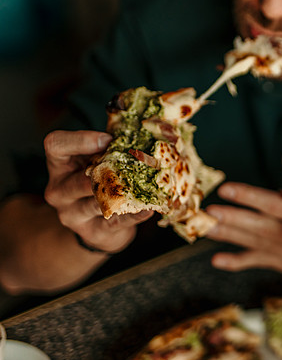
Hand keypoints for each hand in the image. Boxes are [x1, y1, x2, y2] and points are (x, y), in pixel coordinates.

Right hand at [43, 130, 152, 252]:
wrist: (100, 226)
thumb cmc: (101, 183)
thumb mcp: (98, 161)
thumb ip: (112, 146)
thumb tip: (144, 127)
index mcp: (60, 164)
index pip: (55, 145)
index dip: (80, 140)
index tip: (108, 140)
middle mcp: (59, 190)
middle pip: (77, 180)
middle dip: (107, 172)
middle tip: (134, 165)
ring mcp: (73, 214)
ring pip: (96, 203)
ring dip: (124, 194)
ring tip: (147, 186)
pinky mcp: (93, 232)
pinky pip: (116, 221)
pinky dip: (135, 214)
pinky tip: (149, 208)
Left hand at [206, 152, 281, 273]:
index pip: (278, 205)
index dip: (250, 197)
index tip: (226, 188)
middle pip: (264, 229)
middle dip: (234, 220)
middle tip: (208, 211)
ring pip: (257, 245)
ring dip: (229, 237)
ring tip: (204, 227)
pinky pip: (260, 263)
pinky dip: (238, 263)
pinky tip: (218, 260)